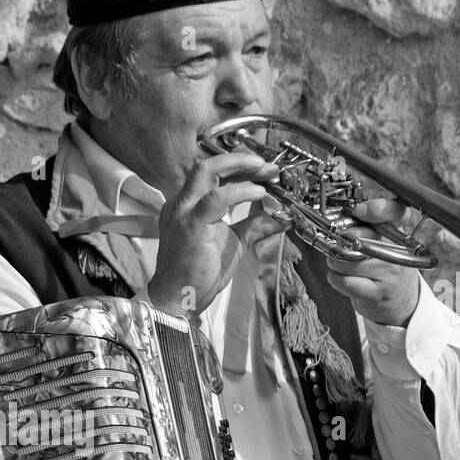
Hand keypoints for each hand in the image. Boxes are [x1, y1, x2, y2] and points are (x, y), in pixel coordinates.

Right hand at [149, 153, 282, 315]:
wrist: (179, 299)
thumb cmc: (198, 274)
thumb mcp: (234, 243)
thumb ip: (254, 226)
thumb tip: (280, 217)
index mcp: (187, 205)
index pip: (212, 174)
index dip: (240, 167)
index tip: (265, 171)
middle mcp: (182, 203)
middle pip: (208, 165)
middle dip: (240, 160)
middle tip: (267, 166)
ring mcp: (183, 212)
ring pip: (207, 171)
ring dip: (241, 167)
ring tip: (266, 173)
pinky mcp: (191, 225)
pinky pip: (217, 199)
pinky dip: (241, 192)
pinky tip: (259, 193)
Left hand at [325, 197, 420, 325]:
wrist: (401, 302)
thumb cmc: (385, 269)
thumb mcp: (384, 243)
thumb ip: (366, 228)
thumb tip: (337, 218)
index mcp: (399, 233)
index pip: (396, 212)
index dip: (378, 208)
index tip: (359, 210)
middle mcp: (397, 251)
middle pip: (358, 236)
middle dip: (340, 240)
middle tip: (340, 245)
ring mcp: (387, 273)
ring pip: (345, 259)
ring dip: (334, 262)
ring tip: (343, 265)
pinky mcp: (375, 293)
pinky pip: (343, 280)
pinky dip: (335, 277)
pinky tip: (341, 277)